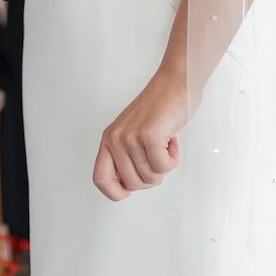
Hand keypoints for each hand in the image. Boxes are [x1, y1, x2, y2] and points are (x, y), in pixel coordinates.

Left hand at [95, 66, 187, 200]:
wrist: (174, 83)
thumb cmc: (159, 108)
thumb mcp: (132, 133)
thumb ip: (126, 156)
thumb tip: (129, 185)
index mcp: (108, 139)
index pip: (101, 179)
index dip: (116, 192)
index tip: (130, 189)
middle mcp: (115, 139)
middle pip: (132, 184)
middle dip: (151, 178)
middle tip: (159, 158)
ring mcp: (131, 138)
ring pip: (150, 177)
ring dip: (164, 165)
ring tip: (165, 144)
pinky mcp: (149, 136)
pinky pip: (163, 167)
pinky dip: (173, 158)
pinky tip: (171, 140)